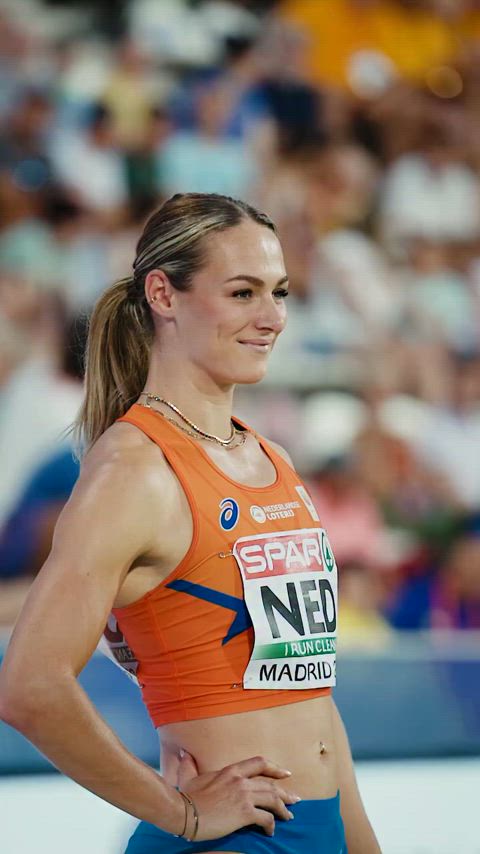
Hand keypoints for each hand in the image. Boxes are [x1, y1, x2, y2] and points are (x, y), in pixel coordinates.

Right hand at [176, 750, 298, 840]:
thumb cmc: (186, 797)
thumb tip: (184, 754)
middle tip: (294, 800)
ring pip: (273, 799)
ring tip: (289, 817)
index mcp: (231, 770)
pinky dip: (271, 825)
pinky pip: (266, 818)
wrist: (184, 812)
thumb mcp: (189, 777)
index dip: (276, 768)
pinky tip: (271, 831)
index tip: (286, 773)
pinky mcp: (244, 814)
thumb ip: (189, 765)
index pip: (260, 763)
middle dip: (285, 793)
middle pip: (271, 784)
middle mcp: (241, 780)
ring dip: (283, 809)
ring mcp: (244, 796)